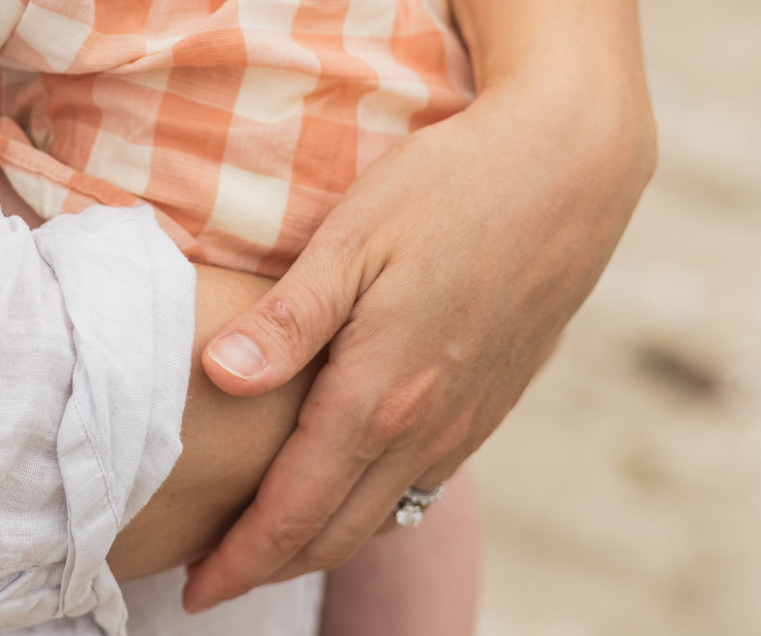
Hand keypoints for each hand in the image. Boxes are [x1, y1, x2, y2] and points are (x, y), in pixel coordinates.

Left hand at [183, 75, 652, 610]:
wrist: (569, 170)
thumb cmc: (448, 188)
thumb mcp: (354, 237)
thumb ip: (289, 316)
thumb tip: (218, 377)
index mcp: (381, 391)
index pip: (295, 507)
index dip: (240, 557)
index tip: (191, 589)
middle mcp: (428, 424)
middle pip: (337, 530)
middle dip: (271, 566)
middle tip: (213, 583)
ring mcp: (469, 417)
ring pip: (383, 513)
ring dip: (321, 543)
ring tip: (268, 549)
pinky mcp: (494, 397)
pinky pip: (424, 481)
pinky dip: (373, 508)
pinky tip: (351, 489)